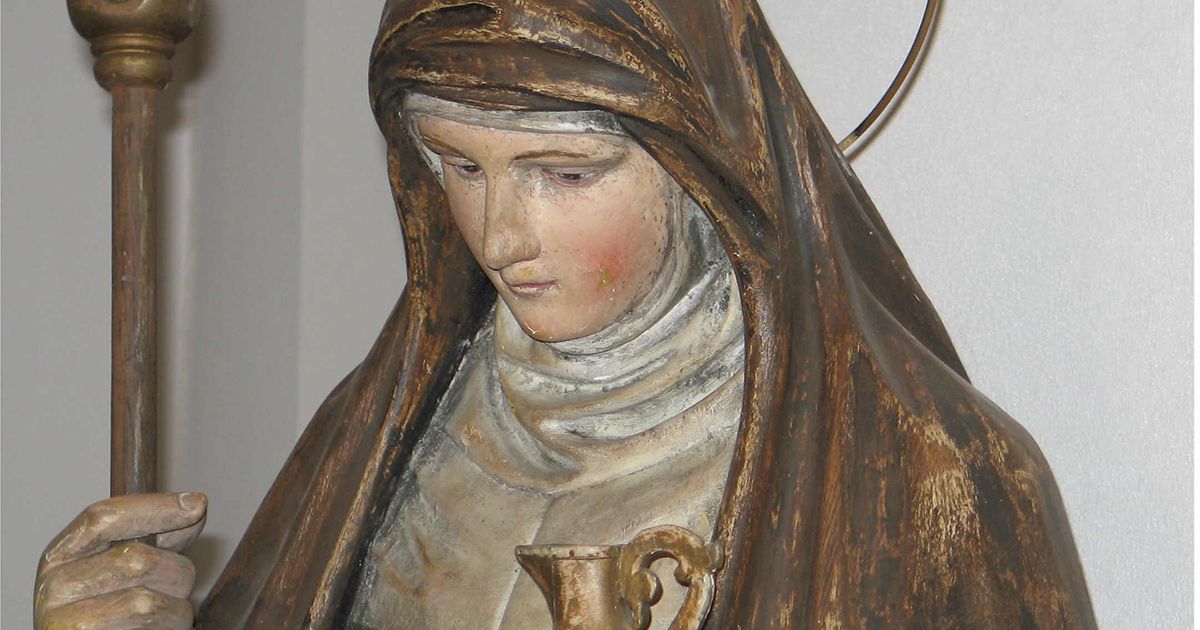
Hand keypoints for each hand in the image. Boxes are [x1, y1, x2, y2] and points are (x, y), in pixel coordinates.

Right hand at [34, 492, 206, 629]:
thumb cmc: (112, 616)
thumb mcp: (126, 569)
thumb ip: (155, 539)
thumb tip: (193, 505)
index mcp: (60, 556)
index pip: (104, 517)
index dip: (156, 507)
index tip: (197, 504)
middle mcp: (54, 586)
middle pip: (136, 559)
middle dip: (176, 572)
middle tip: (177, 589)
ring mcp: (65, 620)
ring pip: (147, 602)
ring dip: (176, 609)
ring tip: (167, 616)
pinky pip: (147, 627)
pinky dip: (167, 628)